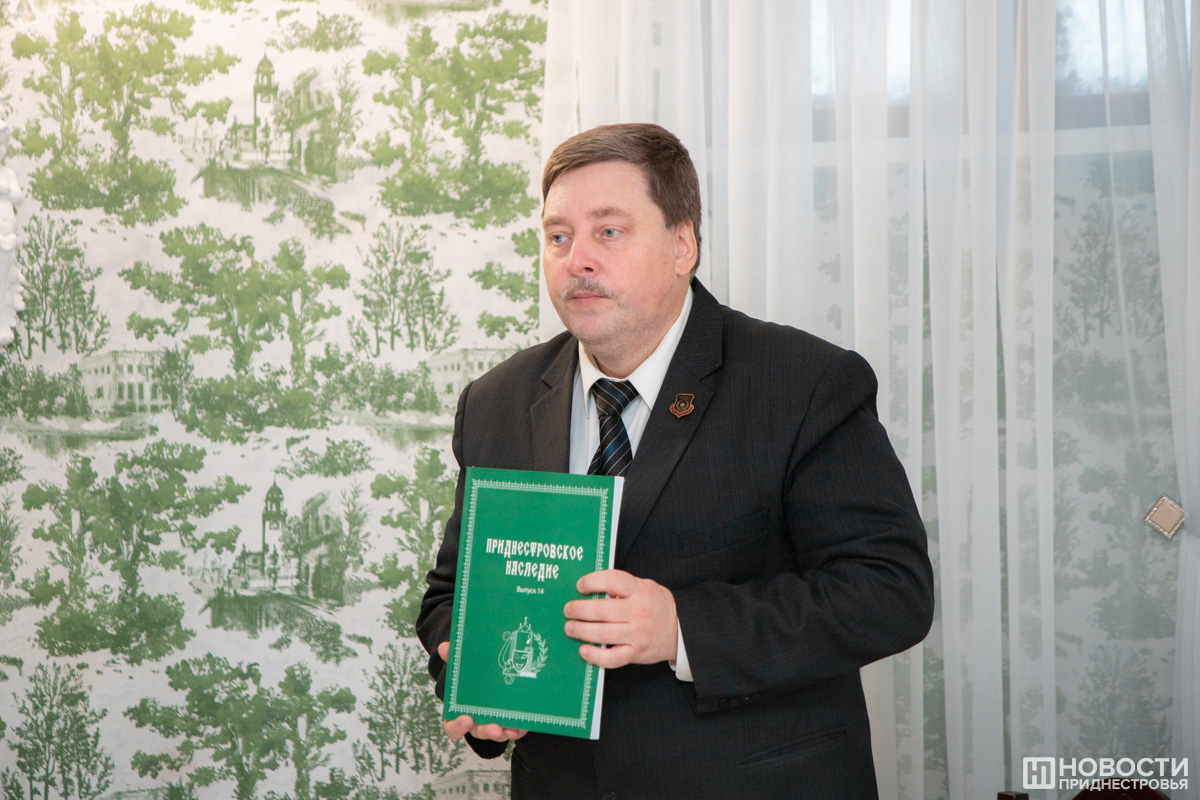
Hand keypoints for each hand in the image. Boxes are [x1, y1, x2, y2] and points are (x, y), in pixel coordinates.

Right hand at [437, 642, 526, 741]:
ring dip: (505, 733)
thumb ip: (454, 660)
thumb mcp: (464, 669)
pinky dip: (518, 730)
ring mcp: (494, 725)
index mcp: (460, 712)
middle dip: (487, 731)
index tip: (466, 720)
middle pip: (479, 732)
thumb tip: (445, 647)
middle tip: (495, 729)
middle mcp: (477, 722)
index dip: (458, 727)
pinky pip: (514, 731)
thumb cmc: (473, 680)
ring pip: (497, 734)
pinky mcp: (510, 724)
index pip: (453, 727)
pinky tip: (522, 725)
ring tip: (512, 728)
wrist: (495, 676)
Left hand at [563, 569, 677, 667]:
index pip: (612, 580)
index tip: (579, 586)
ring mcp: (637, 634)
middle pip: (602, 610)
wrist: (680, 629)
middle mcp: (638, 611)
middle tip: (568, 610)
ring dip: (581, 631)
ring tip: (570, 628)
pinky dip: (595, 656)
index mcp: (639, 590)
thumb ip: (622, 587)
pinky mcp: (636, 652)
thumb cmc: (656, 605)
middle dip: (579, 610)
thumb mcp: (644, 587)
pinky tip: (583, 650)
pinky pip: (612, 658)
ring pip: (603, 633)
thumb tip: (590, 590)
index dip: (592, 581)